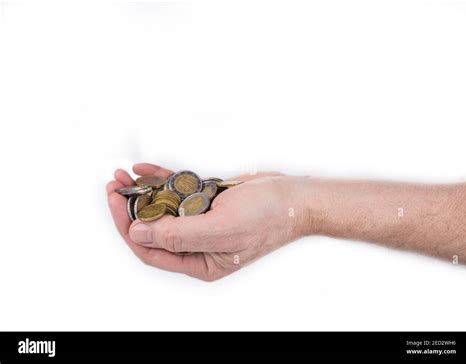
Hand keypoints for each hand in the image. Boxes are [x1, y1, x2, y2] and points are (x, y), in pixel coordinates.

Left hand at [107, 163, 304, 280]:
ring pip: (163, 209)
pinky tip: (146, 170)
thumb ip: (179, 235)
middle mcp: (197, 244)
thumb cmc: (267, 218)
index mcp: (199, 262)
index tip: (115, 202)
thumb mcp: (221, 229)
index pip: (152, 250)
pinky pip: (178, 192)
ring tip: (125, 175)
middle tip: (115, 185)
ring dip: (143, 192)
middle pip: (153, 229)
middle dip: (131, 207)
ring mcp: (202, 221)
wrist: (293, 197)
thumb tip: (139, 234)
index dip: (128, 227)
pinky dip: (162, 180)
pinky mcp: (207, 202)